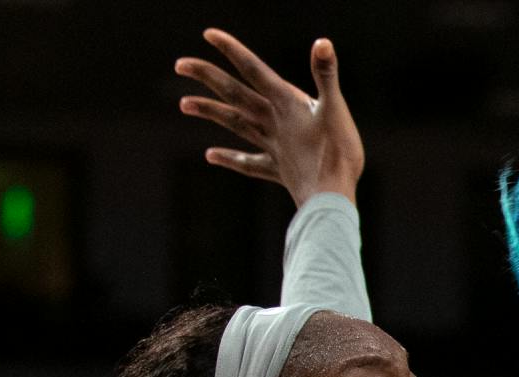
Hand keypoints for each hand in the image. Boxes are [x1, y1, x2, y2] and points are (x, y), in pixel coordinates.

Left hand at [175, 29, 363, 205]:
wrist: (332, 199)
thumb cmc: (338, 154)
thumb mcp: (336, 109)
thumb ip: (326, 75)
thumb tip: (323, 43)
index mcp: (287, 104)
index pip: (255, 70)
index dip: (233, 51)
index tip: (209, 35)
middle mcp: (274, 122)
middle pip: (235, 94)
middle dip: (208, 77)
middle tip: (180, 65)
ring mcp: (273, 147)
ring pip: (235, 124)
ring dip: (210, 112)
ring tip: (183, 103)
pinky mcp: (278, 170)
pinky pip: (249, 163)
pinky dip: (230, 158)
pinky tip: (210, 155)